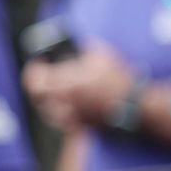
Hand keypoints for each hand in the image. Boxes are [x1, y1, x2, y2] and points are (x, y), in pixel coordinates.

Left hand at [22, 43, 136, 131]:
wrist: (136, 107)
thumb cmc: (119, 81)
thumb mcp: (103, 55)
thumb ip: (87, 47)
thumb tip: (82, 43)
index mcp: (64, 84)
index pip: (35, 79)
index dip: (34, 69)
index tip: (41, 61)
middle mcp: (64, 102)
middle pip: (37, 97)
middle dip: (37, 86)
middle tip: (44, 79)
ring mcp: (73, 117)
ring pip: (48, 112)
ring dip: (48, 101)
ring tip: (55, 94)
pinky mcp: (84, 127)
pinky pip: (65, 124)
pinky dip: (62, 116)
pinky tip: (69, 109)